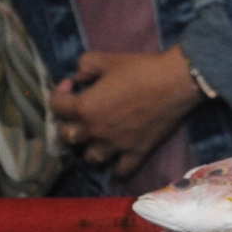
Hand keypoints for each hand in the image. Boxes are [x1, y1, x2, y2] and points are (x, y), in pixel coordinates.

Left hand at [54, 49, 200, 178]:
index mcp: (85, 107)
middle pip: (67, 136)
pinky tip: (118, 157)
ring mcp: (115, 146)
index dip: (59, 92)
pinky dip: (116, 168)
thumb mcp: (108, 59)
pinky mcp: (136, 153)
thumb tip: (78, 76)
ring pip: (90, 157)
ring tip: (98, 136)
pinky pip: (120, 172)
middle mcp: (95, 131)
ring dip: (90, 147)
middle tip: (82, 112)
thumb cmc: (140, 69)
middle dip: (69, 123)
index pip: (56, 106)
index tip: (72, 84)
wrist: (175, 82)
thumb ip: (85, 65)